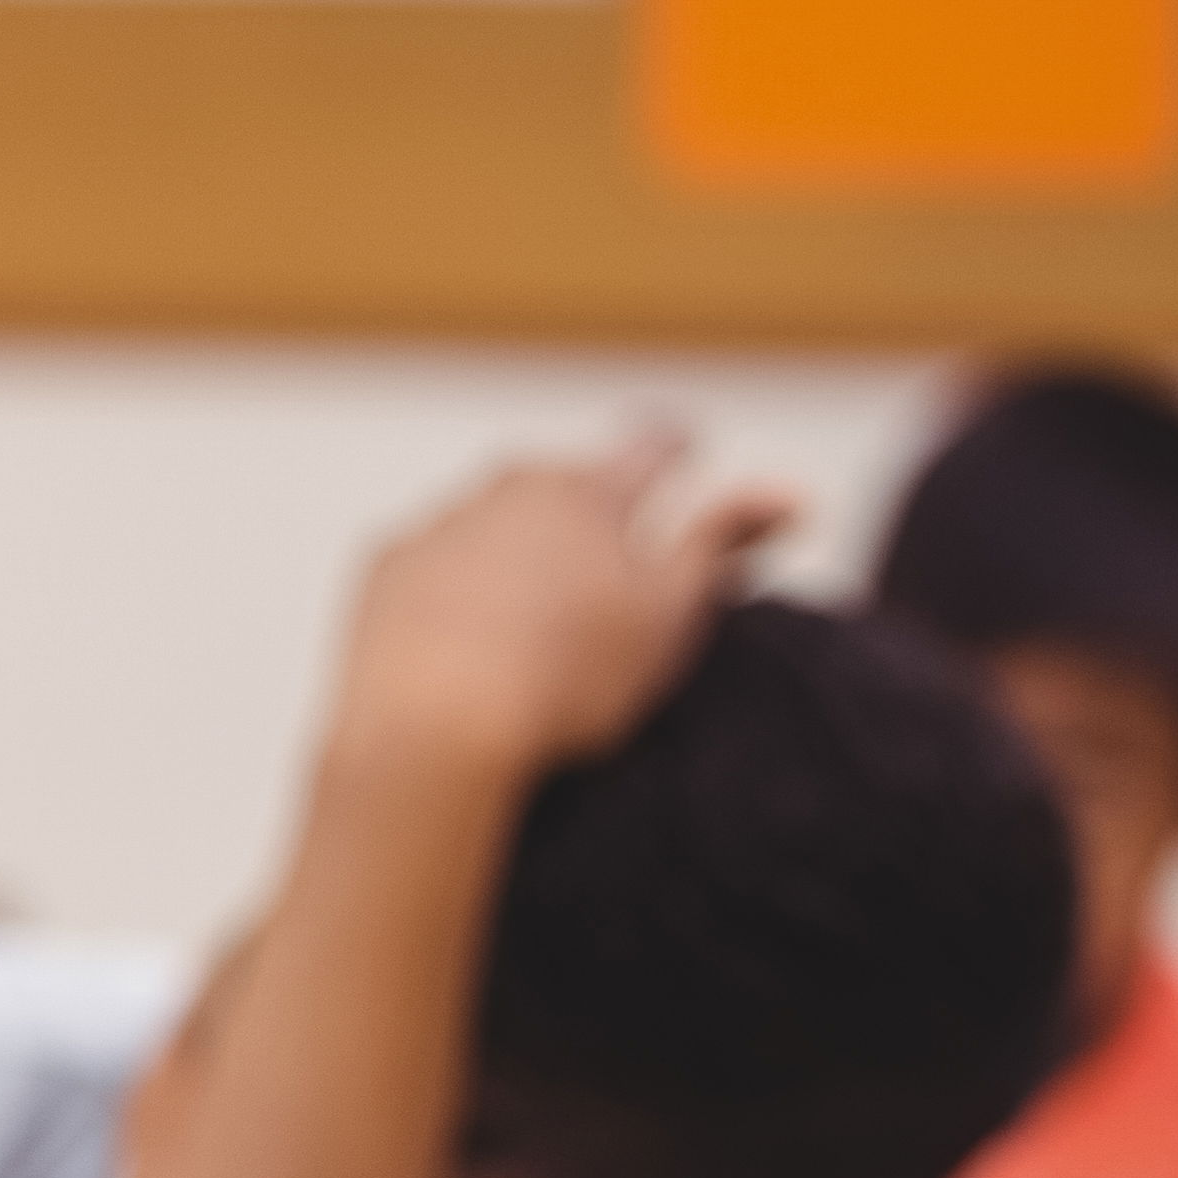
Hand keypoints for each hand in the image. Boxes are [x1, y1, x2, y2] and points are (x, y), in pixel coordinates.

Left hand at [328, 434, 793, 787]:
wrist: (430, 731)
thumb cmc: (568, 680)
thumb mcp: (669, 616)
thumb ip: (723, 545)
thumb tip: (794, 491)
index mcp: (593, 492)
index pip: (653, 446)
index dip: (676, 448)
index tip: (683, 448)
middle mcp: (510, 487)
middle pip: (564, 483)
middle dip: (587, 508)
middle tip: (602, 560)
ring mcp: (440, 523)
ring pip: (492, 520)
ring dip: (515, 548)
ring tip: (530, 614)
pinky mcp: (383, 568)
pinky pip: (432, 563)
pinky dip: (452, 585)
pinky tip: (462, 635)